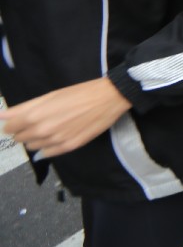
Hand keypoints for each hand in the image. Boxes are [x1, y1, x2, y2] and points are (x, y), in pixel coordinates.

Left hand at [0, 78, 129, 157]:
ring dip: (36, 139)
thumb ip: (23, 107)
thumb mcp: (50, 96)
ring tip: (51, 127)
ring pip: (33, 147)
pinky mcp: (68, 147)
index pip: (10, 128)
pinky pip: (48, 153)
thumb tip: (1, 115)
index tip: (21, 120)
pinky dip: (48, 147)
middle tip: (40, 121)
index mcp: (34, 116)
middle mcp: (42, 131)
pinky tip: (58, 136)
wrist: (108, 98)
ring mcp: (55, 141)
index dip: (14, 123)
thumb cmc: (79, 93)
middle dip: (25, 131)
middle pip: (20, 138)